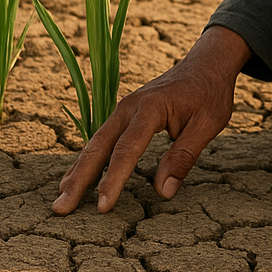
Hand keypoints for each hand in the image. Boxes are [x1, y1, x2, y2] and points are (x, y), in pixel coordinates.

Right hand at [51, 25, 250, 214]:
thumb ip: (184, 156)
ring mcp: (126, 107)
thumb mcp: (208, 124)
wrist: (208, 62)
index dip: (113, 179)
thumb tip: (164, 192)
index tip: (102, 207)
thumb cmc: (210, 93)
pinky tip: (76, 177)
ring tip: (60, 199)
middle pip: (100, 145)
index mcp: (151, 107)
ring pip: (96, 141)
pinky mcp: (126, 112)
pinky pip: (102, 137)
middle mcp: (131, 105)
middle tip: (61, 208)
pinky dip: (88, 158)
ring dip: (78, 170)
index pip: (127, 148)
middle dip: (80, 178)